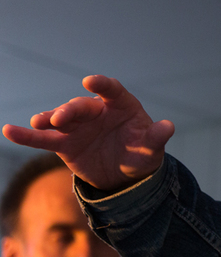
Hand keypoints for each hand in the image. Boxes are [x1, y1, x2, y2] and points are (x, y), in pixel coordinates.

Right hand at [2, 75, 173, 190]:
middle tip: (60, 118)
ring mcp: (78, 126)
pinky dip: (27, 135)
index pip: (112, 91)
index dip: (103, 85)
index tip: (91, 81)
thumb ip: (157, 137)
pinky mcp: (64, 143)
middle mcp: (97, 112)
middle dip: (70, 110)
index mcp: (121, 106)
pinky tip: (9, 130)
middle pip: (81, 106)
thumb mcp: (152, 149)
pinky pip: (43, 139)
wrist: (125, 175)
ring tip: (40, 122)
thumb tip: (168, 126)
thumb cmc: (142, 154)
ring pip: (60, 119)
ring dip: (48, 118)